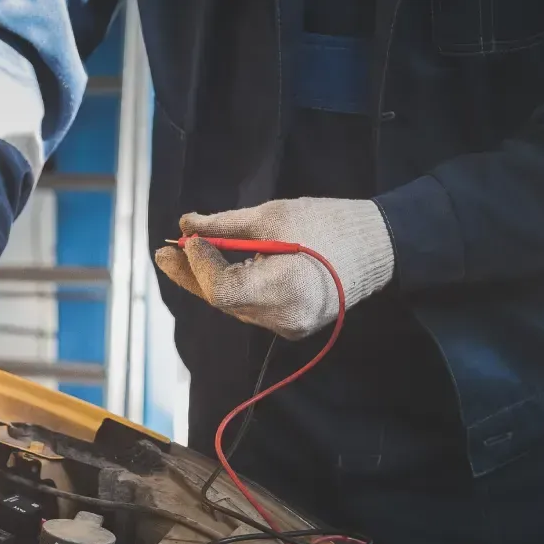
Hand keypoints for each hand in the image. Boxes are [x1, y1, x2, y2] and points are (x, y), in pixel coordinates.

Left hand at [154, 197, 394, 339]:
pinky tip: (214, 267)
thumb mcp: (273, 216)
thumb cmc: (328, 223)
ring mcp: (288, 327)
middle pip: (222, 301)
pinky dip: (232, 287)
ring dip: (209, 280)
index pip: (221, 290)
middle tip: (164, 251)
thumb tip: (186, 225)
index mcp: (284, 290)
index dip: (198, 266)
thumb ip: (225, 226)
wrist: (379, 246)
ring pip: (233, 305)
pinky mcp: (291, 326)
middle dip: (193, 273)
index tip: (188, 239)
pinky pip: (250, 307)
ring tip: (186, 254)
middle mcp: (284, 319)